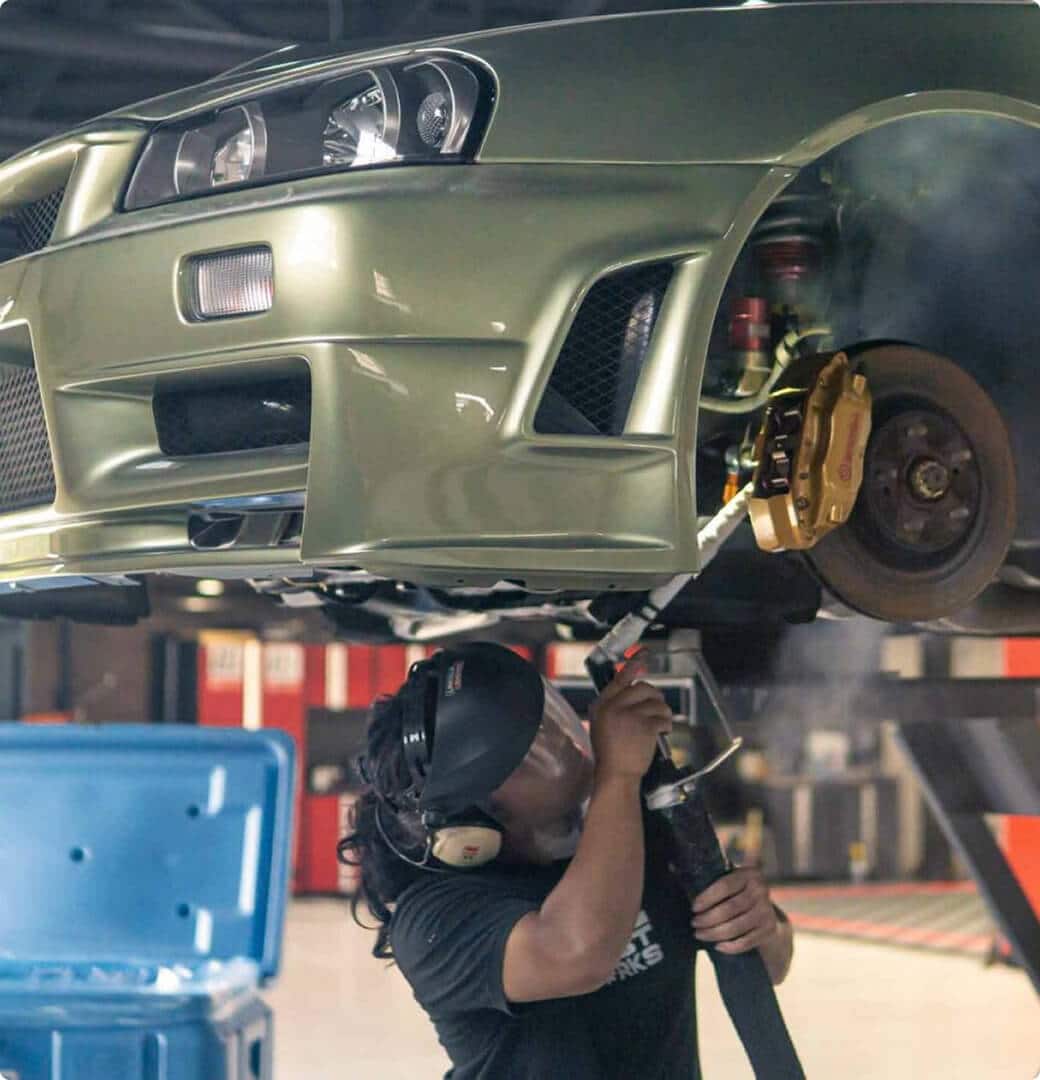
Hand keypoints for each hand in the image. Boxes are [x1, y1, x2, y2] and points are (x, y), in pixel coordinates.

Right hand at [589, 657, 672, 782]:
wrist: (616, 775)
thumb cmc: (611, 753)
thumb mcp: (603, 724)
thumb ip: (614, 706)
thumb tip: (634, 690)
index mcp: (602, 705)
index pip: (620, 678)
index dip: (634, 663)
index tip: (644, 652)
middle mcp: (613, 707)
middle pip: (643, 688)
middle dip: (655, 697)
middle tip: (656, 710)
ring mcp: (629, 716)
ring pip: (657, 703)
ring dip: (663, 714)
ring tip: (658, 726)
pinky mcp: (644, 726)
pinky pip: (663, 718)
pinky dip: (666, 726)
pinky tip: (661, 734)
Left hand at [691, 867, 778, 954]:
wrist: (765, 908)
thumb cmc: (736, 891)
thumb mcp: (729, 878)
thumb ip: (707, 876)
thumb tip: (671, 868)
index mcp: (749, 874)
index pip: (725, 885)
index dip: (707, 897)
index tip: (693, 908)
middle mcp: (761, 890)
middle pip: (730, 908)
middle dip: (708, 918)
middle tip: (694, 923)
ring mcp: (767, 911)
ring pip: (736, 927)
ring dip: (714, 933)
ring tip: (699, 934)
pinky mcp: (769, 930)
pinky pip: (747, 942)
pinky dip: (730, 946)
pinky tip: (717, 946)